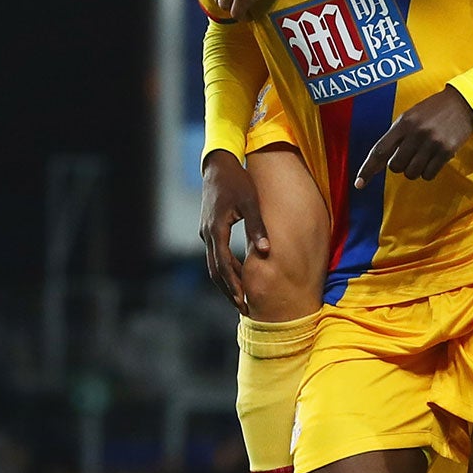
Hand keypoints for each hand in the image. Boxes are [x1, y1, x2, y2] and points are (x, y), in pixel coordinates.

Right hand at [199, 151, 264, 310]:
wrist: (218, 164)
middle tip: (243, 308)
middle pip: (214, 271)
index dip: (232, 285)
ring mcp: (205, 232)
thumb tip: (267, 252)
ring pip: (212, 265)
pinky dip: (225, 268)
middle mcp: (207, 234)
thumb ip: (258, 227)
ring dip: (225, 282)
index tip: (242, 301)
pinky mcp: (209, 230)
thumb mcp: (251, 202)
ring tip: (241, 297)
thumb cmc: (237, 181)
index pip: (222, 265)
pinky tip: (237, 276)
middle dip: (228, 290)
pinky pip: (215, 255)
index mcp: (216, 229)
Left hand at [355, 88, 472, 187]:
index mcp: (403, 123)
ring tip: (422, 156)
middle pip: (395, 167)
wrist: (462, 103)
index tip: (358, 184)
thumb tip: (380, 162)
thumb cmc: (432, 111)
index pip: (379, 150)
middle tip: (409, 155)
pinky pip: (428, 175)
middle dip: (399, 165)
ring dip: (413, 170)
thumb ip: (396, 136)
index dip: (367, 169)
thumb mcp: (410, 116)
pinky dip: (427, 172)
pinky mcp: (446, 151)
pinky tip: (433, 160)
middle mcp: (416, 133)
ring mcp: (431, 143)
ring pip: (411, 173)